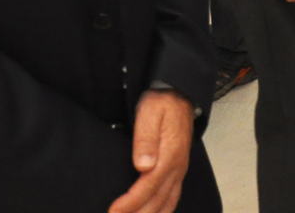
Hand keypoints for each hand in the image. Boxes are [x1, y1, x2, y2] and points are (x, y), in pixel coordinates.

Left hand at [107, 89, 193, 212]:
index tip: (114, 211)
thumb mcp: (149, 113)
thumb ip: (145, 140)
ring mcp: (180, 169)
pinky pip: (173, 196)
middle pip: (158, 199)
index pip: (149, 185)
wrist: (180, 93)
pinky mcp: (179, 169)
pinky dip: (163, 210)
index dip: (132, 202)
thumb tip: (143, 166)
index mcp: (170, 154)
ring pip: (168, 202)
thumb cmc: (161, 103)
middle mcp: (178, 165)